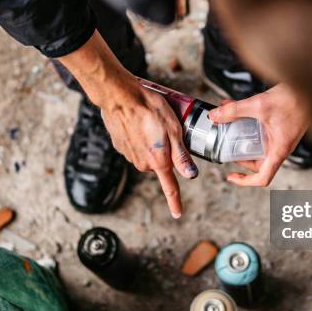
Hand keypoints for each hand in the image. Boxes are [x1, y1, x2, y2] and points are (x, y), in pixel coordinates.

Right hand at [99, 76, 198, 217]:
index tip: (177, 213)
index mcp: (159, 161)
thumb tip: (191, 175)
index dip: (175, 202)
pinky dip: (139, 138)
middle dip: (165, 153)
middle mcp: (143, 163)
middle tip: (166, 131)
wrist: (120, 97)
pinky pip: (135, 147)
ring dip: (152, 144)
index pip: (170, 188)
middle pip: (161, 165)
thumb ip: (181, 156)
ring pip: (148, 155)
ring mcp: (129, 156)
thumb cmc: (150, 109)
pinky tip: (138, 123)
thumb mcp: (174, 131)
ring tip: (151, 123)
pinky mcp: (120, 146)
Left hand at [208, 83, 307, 185]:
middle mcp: (280, 147)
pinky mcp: (280, 127)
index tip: (231, 176)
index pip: (263, 178)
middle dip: (240, 156)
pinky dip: (248, 124)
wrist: (310, 87)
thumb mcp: (259, 105)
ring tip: (228, 123)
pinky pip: (261, 132)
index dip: (245, 181)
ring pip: (258, 146)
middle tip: (226, 146)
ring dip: (242, 137)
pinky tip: (236, 109)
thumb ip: (235, 110)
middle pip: (257, 163)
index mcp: (278, 150)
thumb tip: (215, 116)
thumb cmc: (295, 99)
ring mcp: (280, 138)